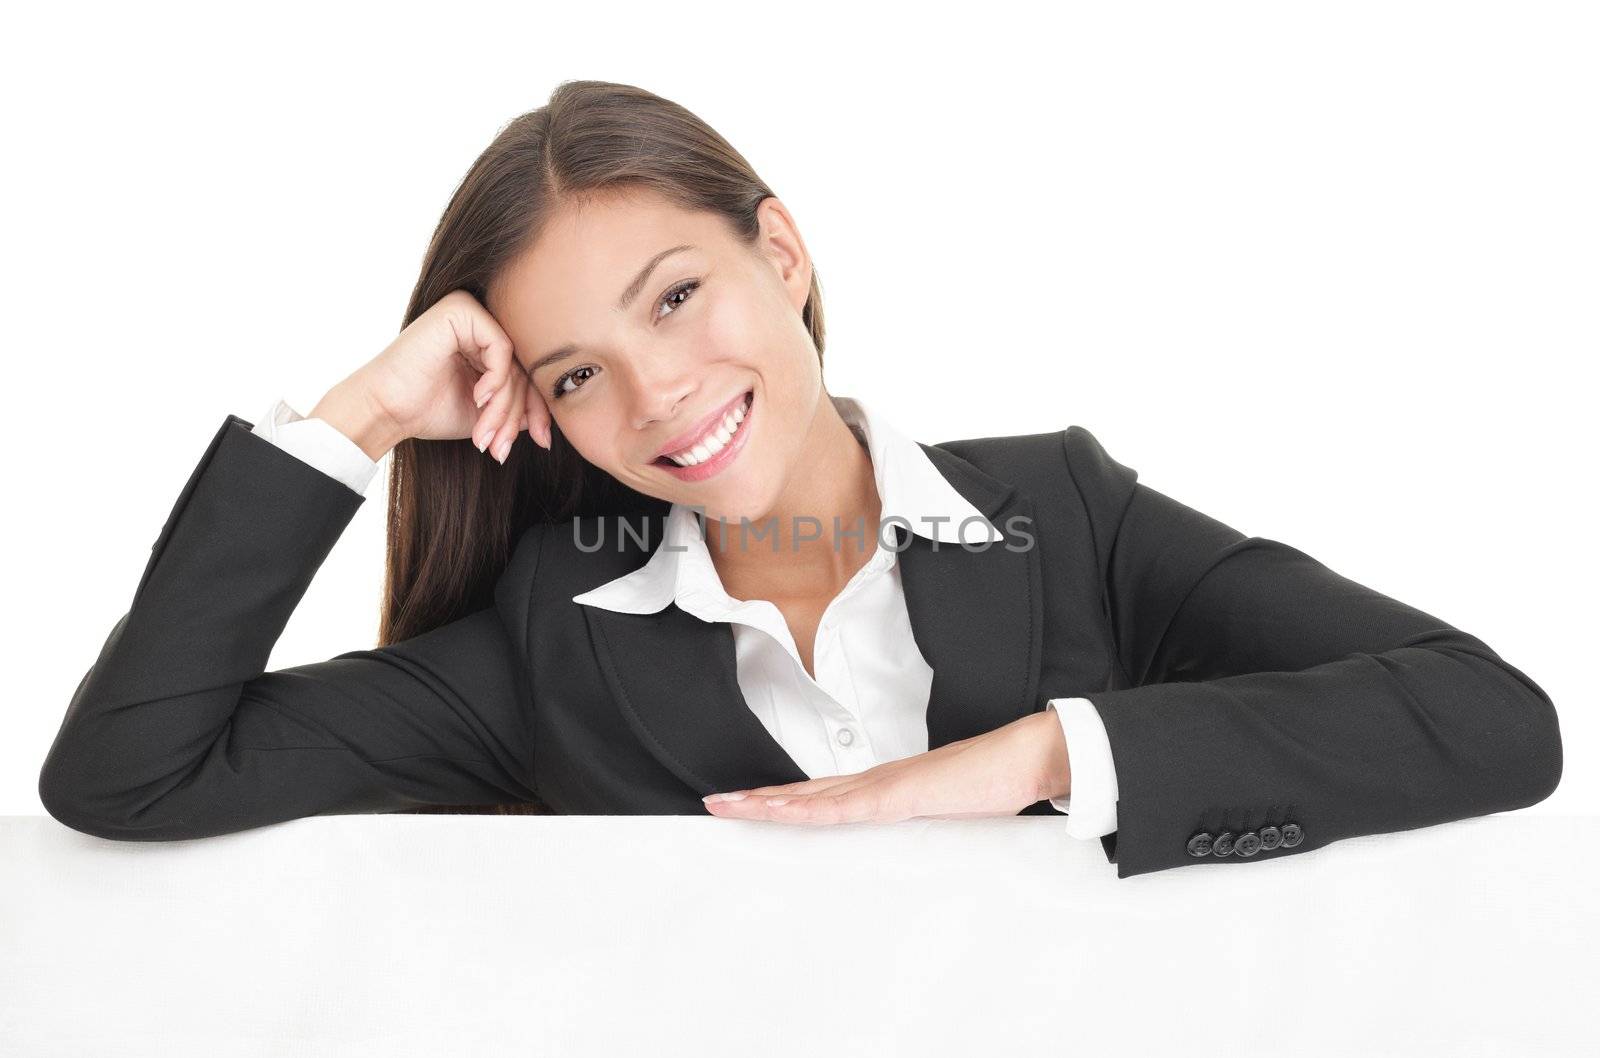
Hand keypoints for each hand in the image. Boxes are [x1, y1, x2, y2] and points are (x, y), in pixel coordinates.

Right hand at [312, 289, 553, 461]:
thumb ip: (519, 406)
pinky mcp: (460, 309)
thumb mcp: (487, 413)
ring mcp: (471, 312)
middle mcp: (481, 322)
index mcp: (486, 342)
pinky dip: (496, 379)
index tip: (541, 441)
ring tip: (486, 435)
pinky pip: (501, 347)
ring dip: (504, 407)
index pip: (528, 373)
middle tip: (503, 447)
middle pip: (525, 368)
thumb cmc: (428, 410)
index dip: (538, 409)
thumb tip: (554, 420)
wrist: (385, 410)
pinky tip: (478, 399)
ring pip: (515, 363)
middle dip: (518, 414)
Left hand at [702, 711, 1069, 823]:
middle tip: (715, 802)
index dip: (781, 800)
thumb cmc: (992, 782)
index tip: (746, 805)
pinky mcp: (901, 794)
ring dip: (770, 803)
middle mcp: (875, 782)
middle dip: (758, 799)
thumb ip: (918, 826)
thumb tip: (905, 845)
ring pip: (814, 797)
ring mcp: (885, 786)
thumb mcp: (944, 816)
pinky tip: (784, 812)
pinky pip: (847, 806)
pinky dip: (812, 810)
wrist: (1025, 757)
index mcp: (883, 788)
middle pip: (804, 792)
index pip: (820, 796)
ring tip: (731, 805)